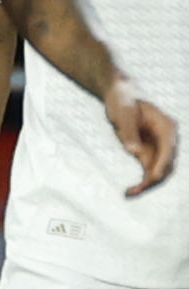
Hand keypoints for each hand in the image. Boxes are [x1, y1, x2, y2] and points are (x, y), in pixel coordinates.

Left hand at [104, 77, 176, 195]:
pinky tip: (129, 191)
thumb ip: (128, 131)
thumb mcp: (123, 112)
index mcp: (166, 127)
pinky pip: (149, 172)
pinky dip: (142, 182)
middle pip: (167, 164)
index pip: (168, 149)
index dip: (162, 163)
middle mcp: (167, 140)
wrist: (120, 95)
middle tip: (135, 190)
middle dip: (154, 179)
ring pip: (160, 172)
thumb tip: (134, 151)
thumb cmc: (123, 100)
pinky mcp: (148, 154)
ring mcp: (159, 148)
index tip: (153, 177)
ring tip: (129, 193)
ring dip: (148, 185)